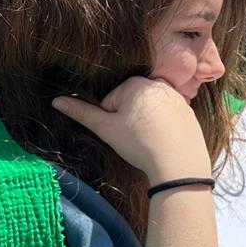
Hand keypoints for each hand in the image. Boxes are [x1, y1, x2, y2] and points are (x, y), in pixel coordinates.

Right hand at [52, 77, 211, 182]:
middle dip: (127, 120)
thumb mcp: (106, 128)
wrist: (179, 163)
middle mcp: (158, 84)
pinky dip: (162, 128)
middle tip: (135, 139)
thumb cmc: (139, 144)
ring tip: (149, 141)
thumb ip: (81, 112)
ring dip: (144, 124)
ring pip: (148, 111)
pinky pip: (166, 118)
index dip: (109, 121)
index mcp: (136, 83)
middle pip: (130, 104)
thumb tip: (56, 101)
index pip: (110, 101)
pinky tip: (163, 141)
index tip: (121, 134)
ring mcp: (176, 96)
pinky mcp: (188, 111)